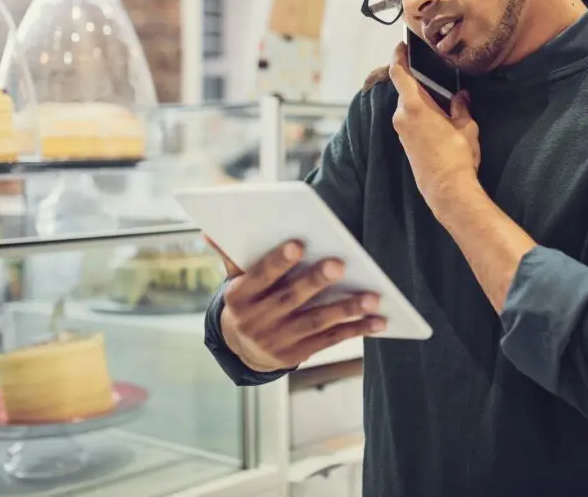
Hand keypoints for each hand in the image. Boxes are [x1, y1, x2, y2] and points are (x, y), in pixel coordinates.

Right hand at [207, 237, 386, 371]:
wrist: (241, 349)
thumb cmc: (247, 300)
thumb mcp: (234, 279)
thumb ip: (232, 255)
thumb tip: (209, 231)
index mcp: (238, 297)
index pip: (258, 277)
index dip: (277, 262)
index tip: (298, 244)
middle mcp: (255, 322)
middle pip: (290, 299)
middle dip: (316, 281)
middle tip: (340, 263)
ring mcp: (276, 342)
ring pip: (314, 322)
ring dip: (345, 310)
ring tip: (372, 296)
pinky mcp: (295, 356)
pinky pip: (329, 341)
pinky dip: (355, 330)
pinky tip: (378, 321)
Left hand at [389, 42, 481, 214]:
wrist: (447, 188)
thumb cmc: (457, 156)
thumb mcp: (466, 126)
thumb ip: (460, 107)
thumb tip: (461, 97)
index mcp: (415, 106)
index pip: (400, 73)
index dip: (399, 57)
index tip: (400, 47)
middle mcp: (402, 116)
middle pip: (405, 90)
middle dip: (418, 82)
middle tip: (435, 76)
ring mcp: (401, 130)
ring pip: (408, 106)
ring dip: (420, 100)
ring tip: (441, 101)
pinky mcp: (404, 143)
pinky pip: (409, 120)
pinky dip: (419, 114)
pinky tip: (437, 120)